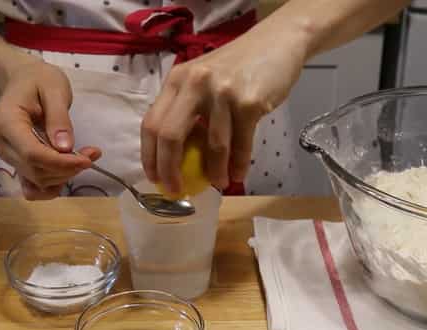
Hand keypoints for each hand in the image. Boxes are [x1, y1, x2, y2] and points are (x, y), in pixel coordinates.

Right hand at [0, 59, 101, 199]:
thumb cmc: (38, 79)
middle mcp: (0, 142)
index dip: (61, 163)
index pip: (32, 154)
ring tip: (85, 157)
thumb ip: (59, 118)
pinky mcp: (14, 162)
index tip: (87, 160)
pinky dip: (52, 184)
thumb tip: (65, 148)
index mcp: (4, 121)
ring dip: (64, 175)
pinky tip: (68, 171)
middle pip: (35, 170)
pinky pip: (31, 185)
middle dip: (67, 168)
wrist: (22, 80)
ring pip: (36, 180)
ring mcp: (4, 154)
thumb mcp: (54, 89)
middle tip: (92, 154)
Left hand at [141, 26, 308, 193]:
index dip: (150, 156)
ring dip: (214, 172)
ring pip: (211, 145)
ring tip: (218, 183)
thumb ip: (189, 110)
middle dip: (169, 170)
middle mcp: (194, 84)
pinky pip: (240, 144)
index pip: (151, 123)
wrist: (277, 42)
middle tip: (176, 189)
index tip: (155, 178)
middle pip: (170, 136)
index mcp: (177, 80)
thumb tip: (179, 156)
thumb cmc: (238, 67)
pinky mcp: (249, 102)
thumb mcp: (204, 80)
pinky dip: (238, 164)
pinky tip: (237, 174)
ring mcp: (222, 93)